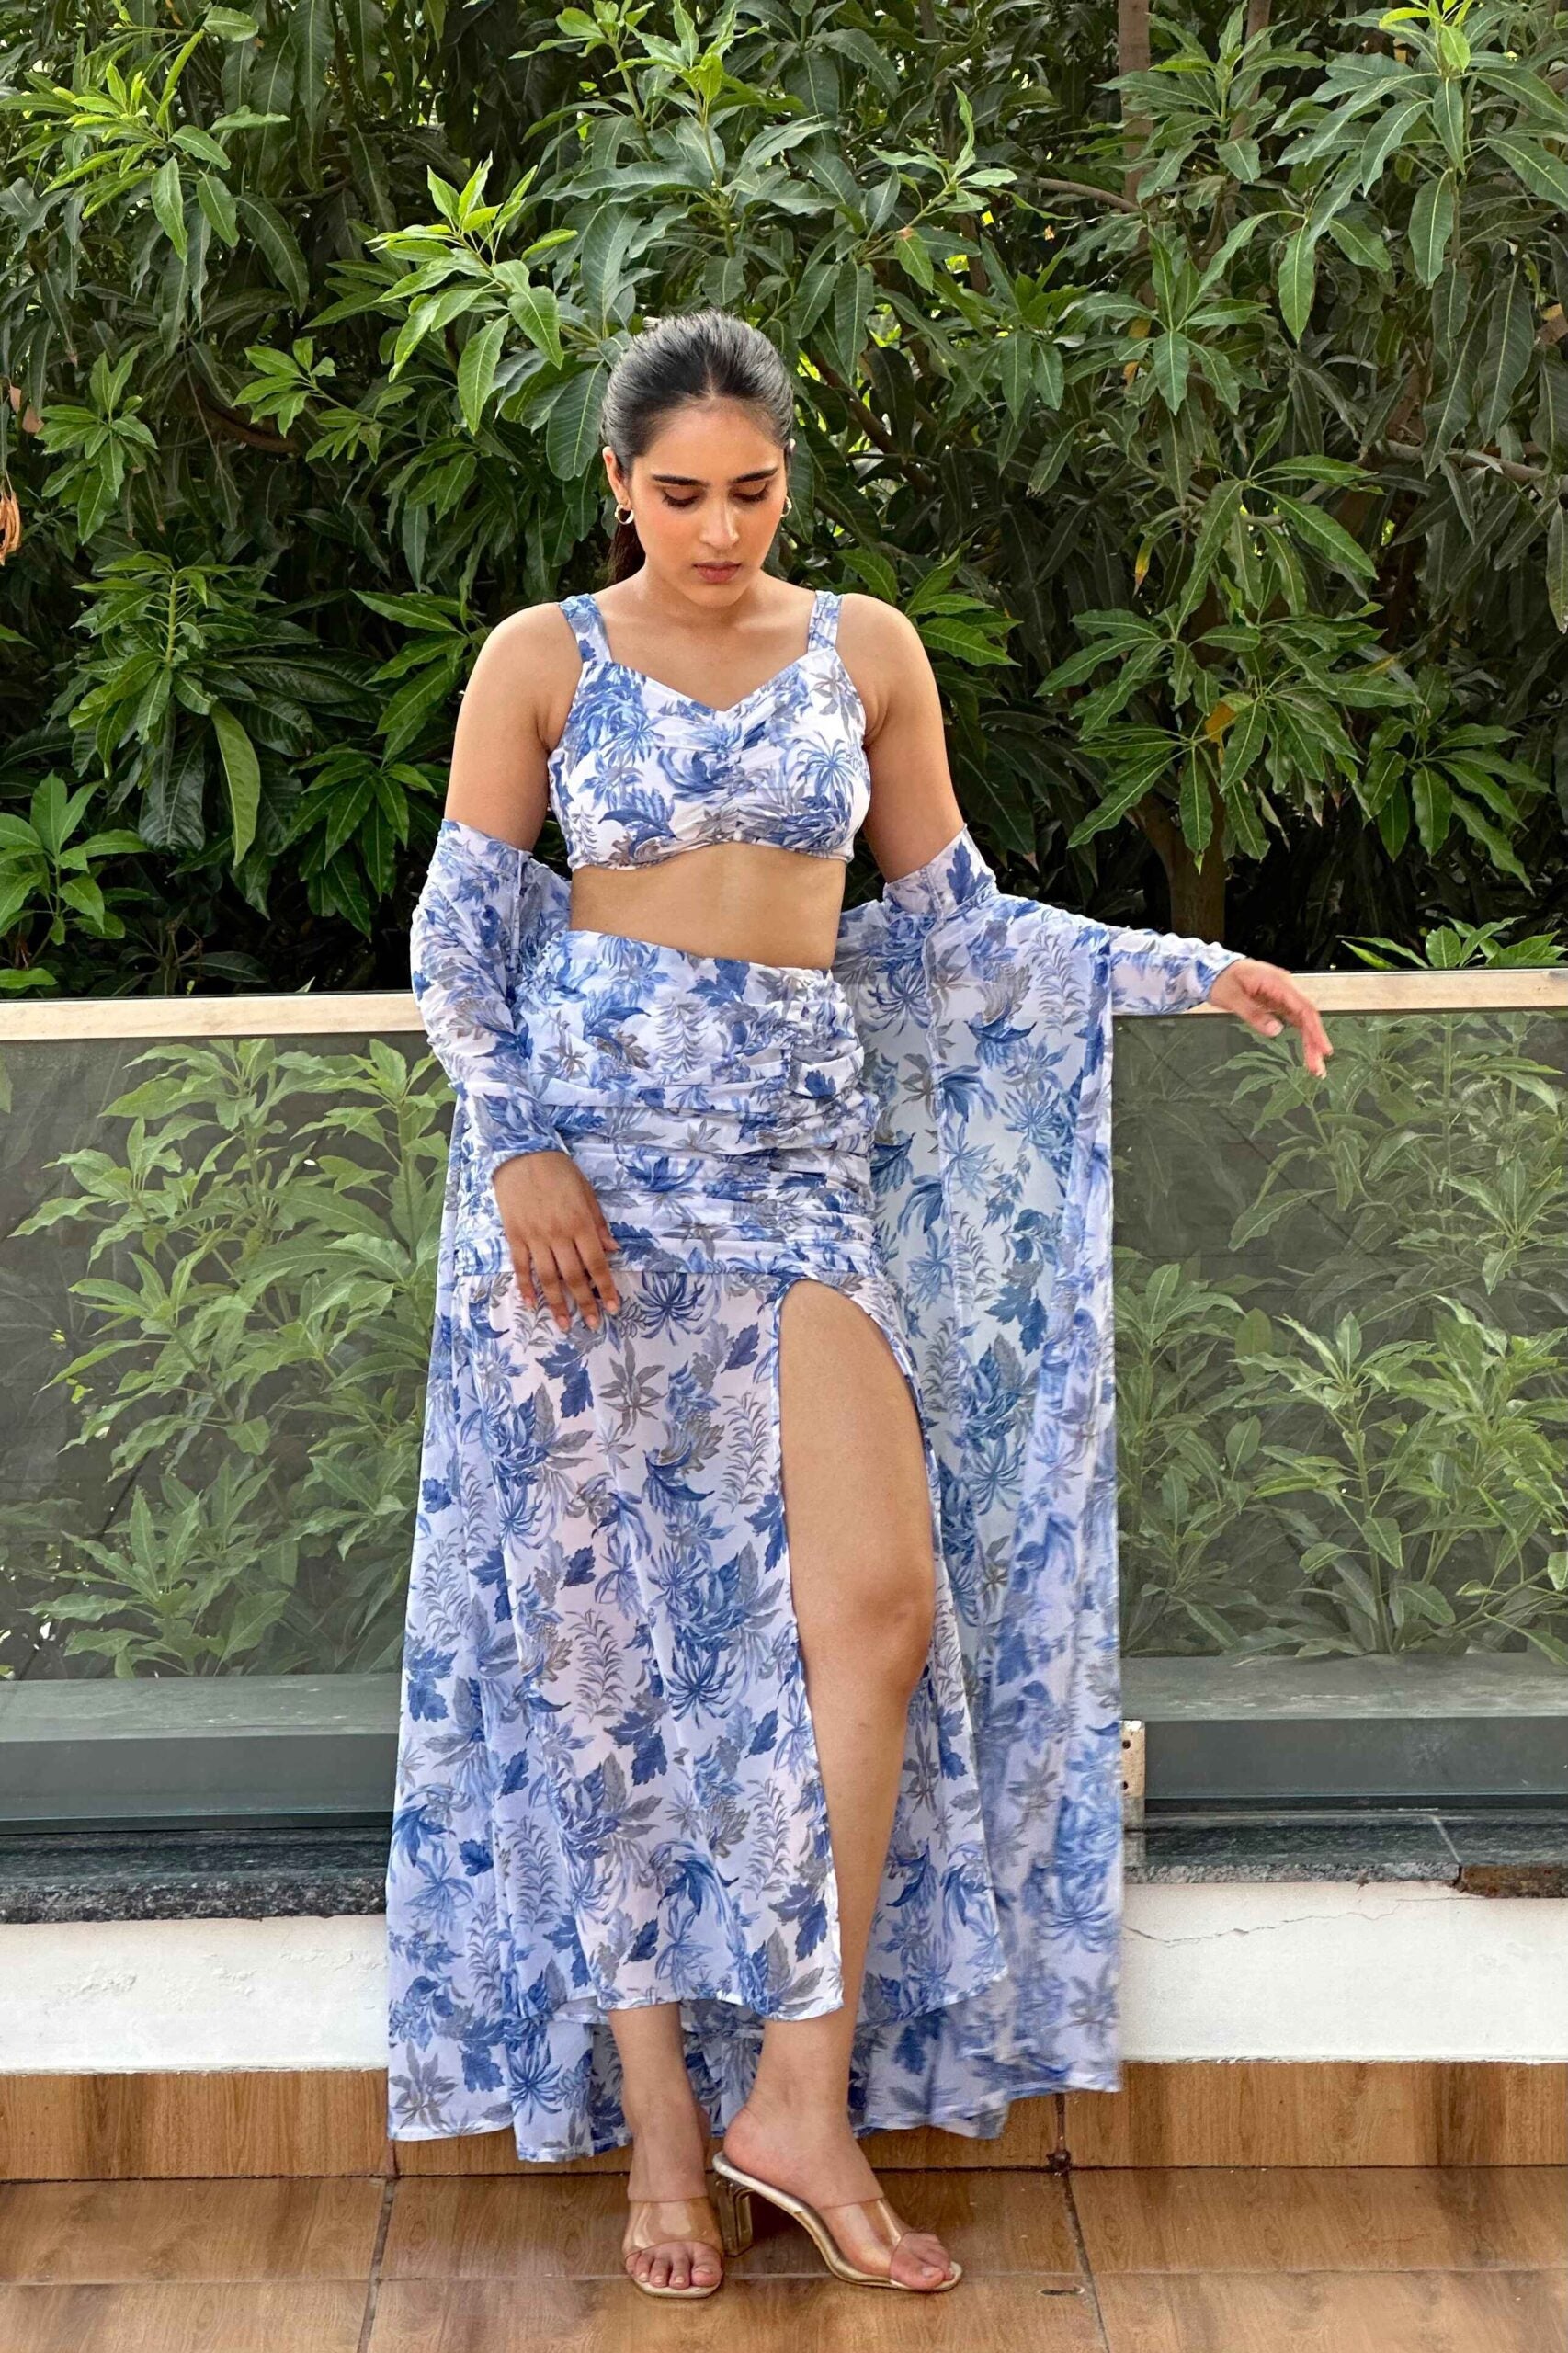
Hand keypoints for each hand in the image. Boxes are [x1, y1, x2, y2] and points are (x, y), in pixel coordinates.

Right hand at [492, 1150, 621, 1330]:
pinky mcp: (515, 1235)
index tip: (612, 1308)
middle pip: (574, 1276)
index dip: (605, 1288)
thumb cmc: (558, 1171)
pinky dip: (526, 1286)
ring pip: (547, 1277)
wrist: (521, 1154)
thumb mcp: (586, 1191)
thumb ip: (598, 1223)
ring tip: (564, 1324)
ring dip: (556, 1303)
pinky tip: (531, 1304)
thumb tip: (613, 1250)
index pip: (596, 1264)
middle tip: (592, 1325)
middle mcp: (558, 1234)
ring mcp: (534, 1237)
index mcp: (580, 1223)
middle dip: (585, 1303)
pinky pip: (521, 1266)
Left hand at [1206, 958, 1332, 1078]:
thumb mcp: (1232, 997)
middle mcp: (1285, 988)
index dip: (1315, 1030)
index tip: (1323, 1048)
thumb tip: (1275, 1030)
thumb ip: (1253, 1014)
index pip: (1304, 1008)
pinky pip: (1295, 1021)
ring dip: (1310, 1043)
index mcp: (1277, 982)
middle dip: (1314, 1043)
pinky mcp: (1278, 1003)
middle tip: (1317, 1068)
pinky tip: (1306, 1050)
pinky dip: (1301, 1036)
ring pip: (1303, 1021)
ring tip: (1314, 1065)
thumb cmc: (1223, 978)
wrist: (1214, 970)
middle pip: (1307, 1017)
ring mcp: (1283, 996)